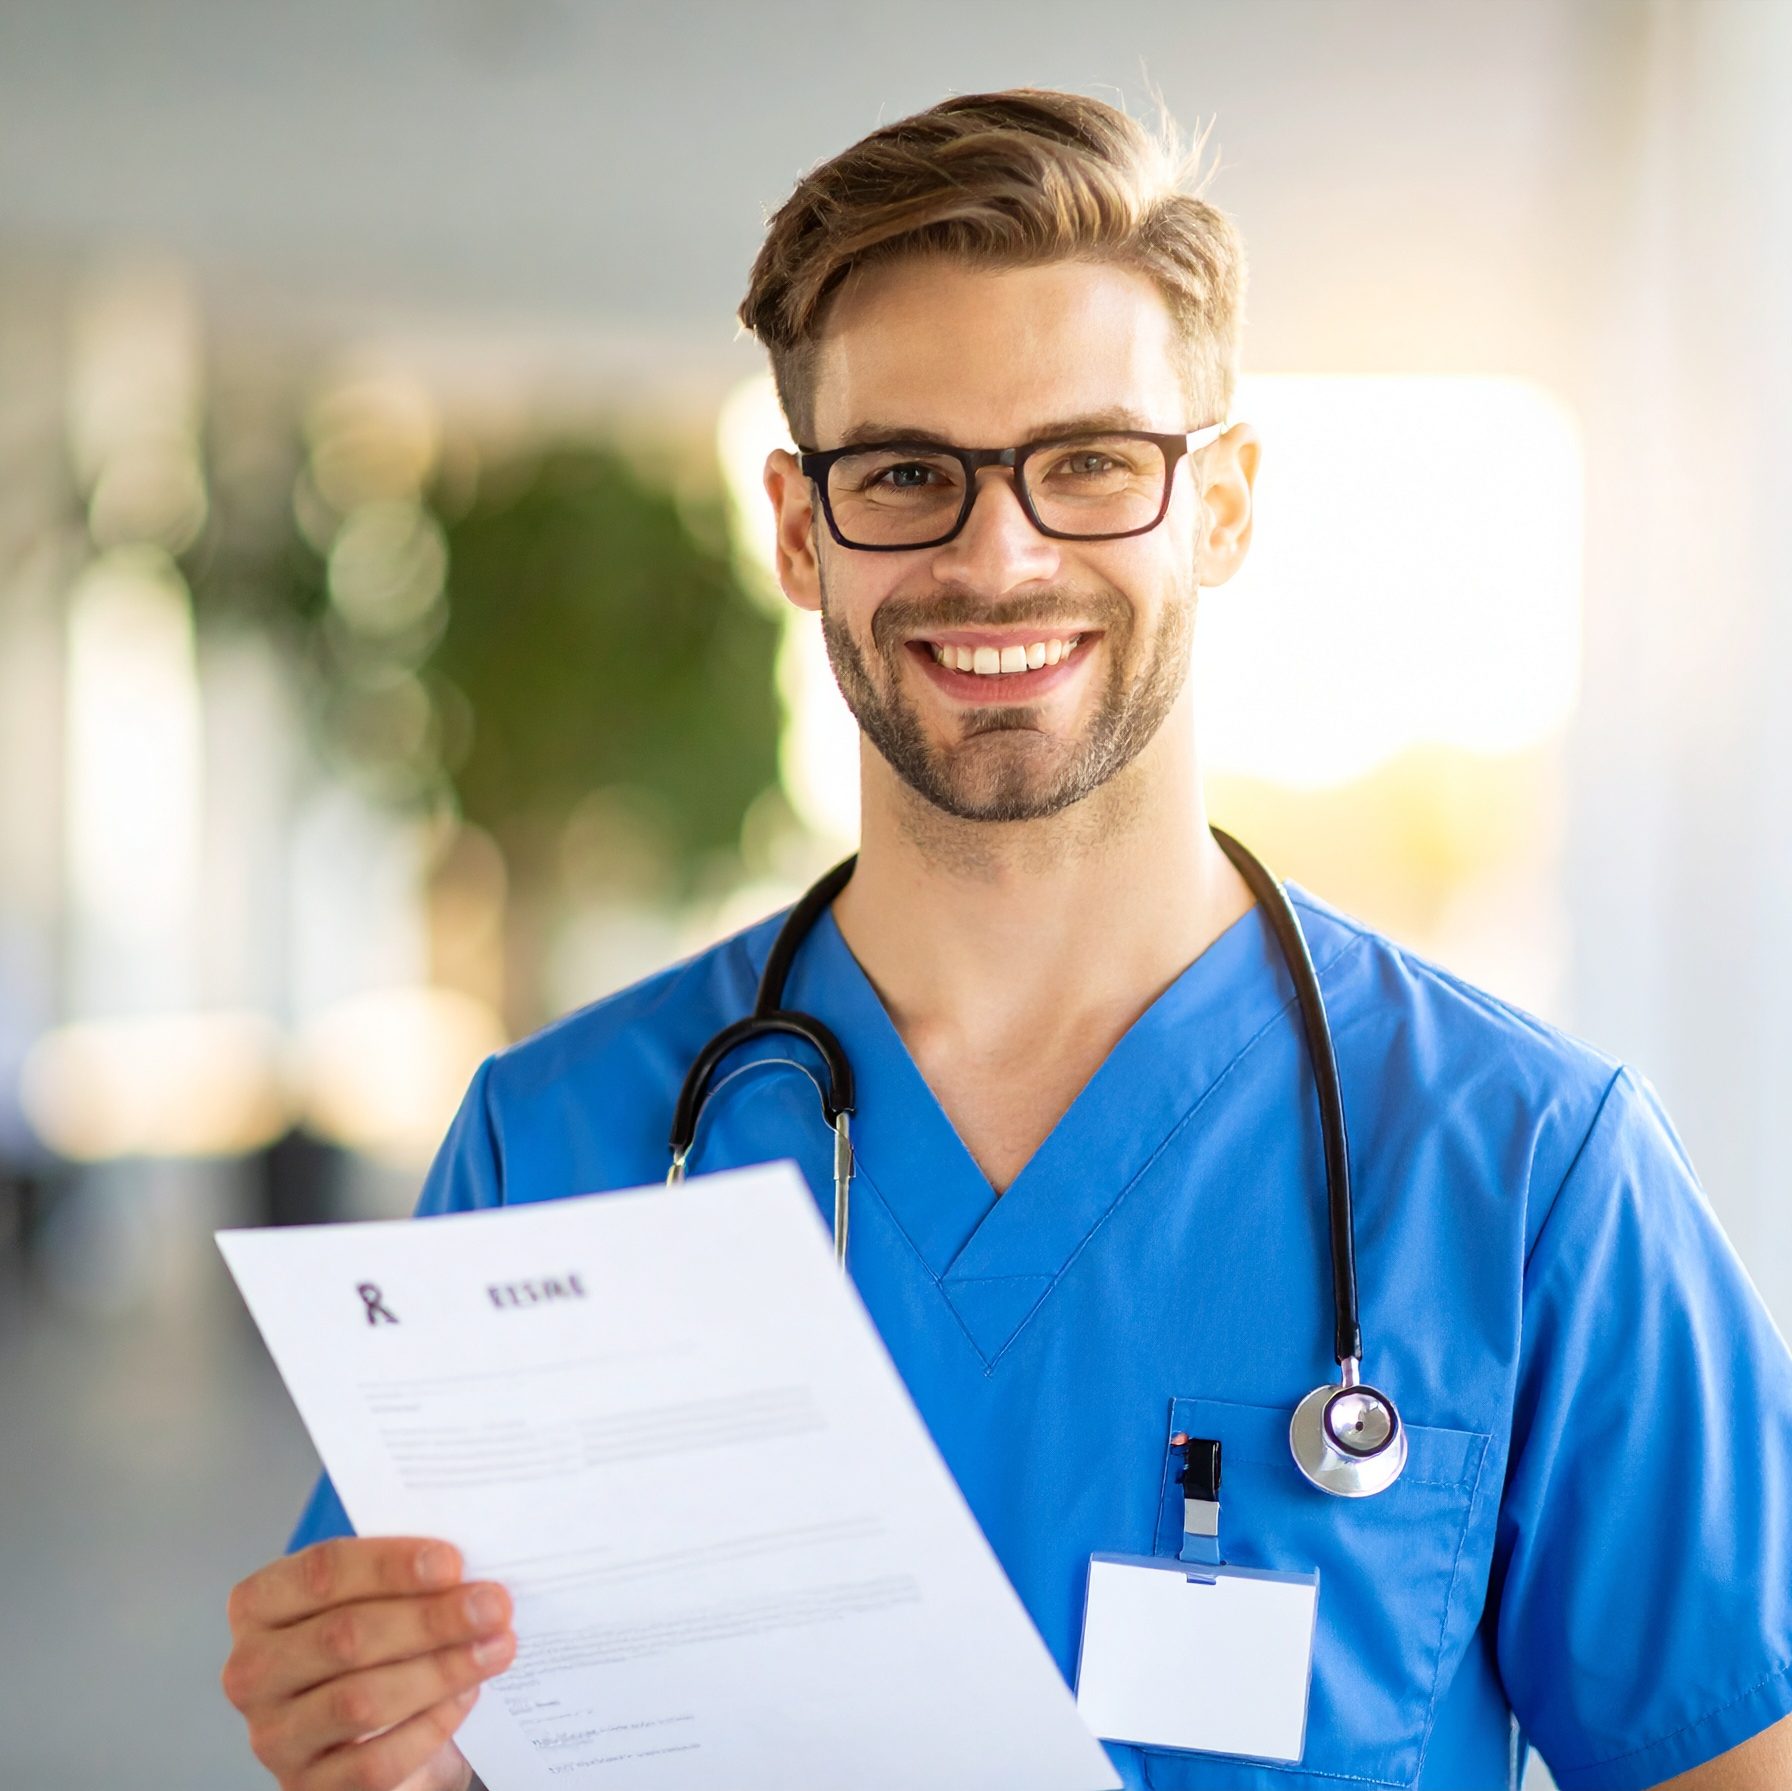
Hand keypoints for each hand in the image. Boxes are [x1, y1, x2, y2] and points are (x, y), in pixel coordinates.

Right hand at [221, 1536, 515, 1789]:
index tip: (453, 1562)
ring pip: (360, 1701)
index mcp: (261, 1603)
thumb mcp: (378, 1595)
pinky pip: (374, 1763)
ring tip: (495, 1648)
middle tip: (493, 1606)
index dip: (390, 1566)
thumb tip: (468, 1568)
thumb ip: (406, 1575)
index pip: (321, 1572)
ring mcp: (274, 1735)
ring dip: (440, 1671)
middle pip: (345, 1636)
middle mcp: (254, 1670)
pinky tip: (465, 1697)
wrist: (374, 1725)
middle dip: (430, 1619)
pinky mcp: (306, 1786)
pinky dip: (429, 1727)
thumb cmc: (378, 1640)